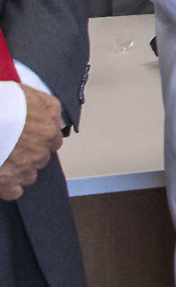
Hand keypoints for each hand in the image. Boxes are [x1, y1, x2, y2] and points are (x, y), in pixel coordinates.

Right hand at [0, 85, 65, 200]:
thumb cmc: (1, 103)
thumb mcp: (32, 95)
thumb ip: (51, 109)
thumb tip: (60, 123)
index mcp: (48, 132)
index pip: (52, 141)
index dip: (37, 138)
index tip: (25, 136)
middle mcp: (40, 153)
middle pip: (40, 158)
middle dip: (27, 153)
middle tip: (9, 144)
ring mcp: (23, 169)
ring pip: (28, 175)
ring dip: (18, 169)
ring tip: (3, 158)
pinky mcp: (6, 182)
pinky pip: (14, 191)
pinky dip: (8, 186)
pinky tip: (1, 176)